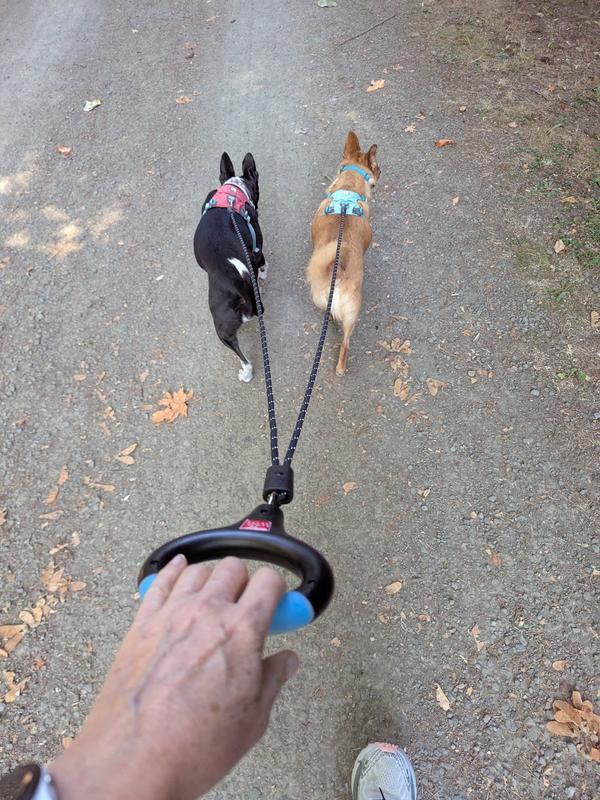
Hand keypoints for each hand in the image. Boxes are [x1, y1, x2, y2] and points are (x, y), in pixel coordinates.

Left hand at [49, 556, 298, 799]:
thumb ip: (273, 680)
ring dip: (212, 578)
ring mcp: (171, 613)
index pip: (269, 581)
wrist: (132, 761)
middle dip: (245, 582)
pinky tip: (179, 568)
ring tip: (215, 596)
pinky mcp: (142, 623)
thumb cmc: (192, 746)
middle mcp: (207, 612)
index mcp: (241, 630)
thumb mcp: (252, 720)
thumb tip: (287, 662)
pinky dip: (174, 570)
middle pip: (233, 567)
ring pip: (198, 570)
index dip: (277, 590)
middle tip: (246, 606)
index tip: (277, 604)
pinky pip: (160, 581)